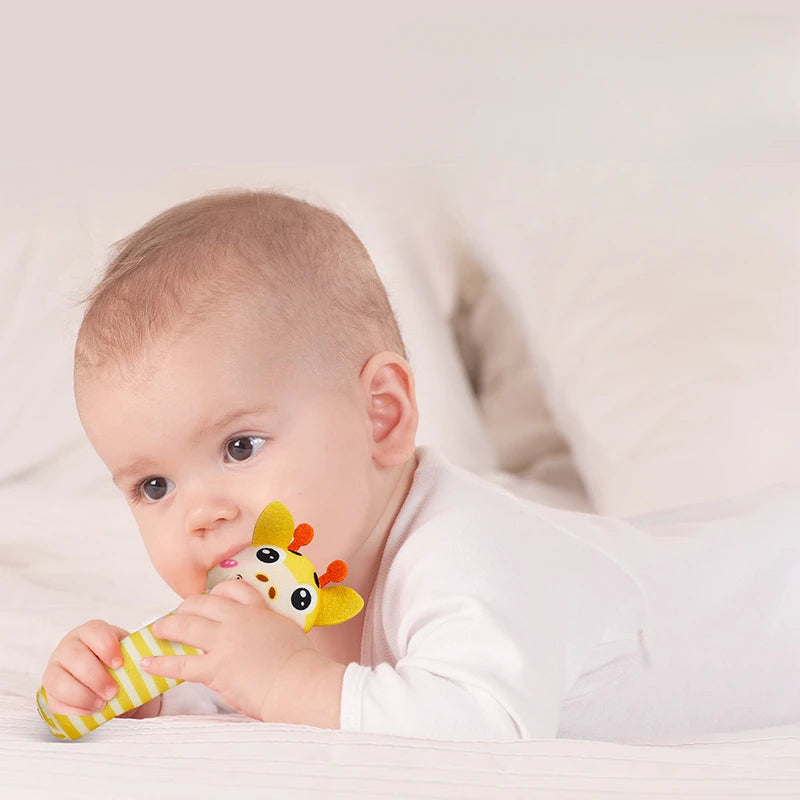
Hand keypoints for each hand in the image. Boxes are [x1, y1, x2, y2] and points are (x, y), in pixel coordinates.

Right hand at [42, 619, 129, 715]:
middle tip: (113, 691)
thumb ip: (135, 655)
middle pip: (75, 657)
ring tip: (103, 704)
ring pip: (59, 682)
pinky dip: (75, 711)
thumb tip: (149, 662)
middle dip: (96, 676)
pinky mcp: (50, 694)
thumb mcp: (129, 655)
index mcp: (90, 632)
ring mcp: (55, 670)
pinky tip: (92, 713)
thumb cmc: (120, 665)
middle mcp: (68, 648)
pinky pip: (56, 703)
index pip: (94, 631)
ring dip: (83, 695)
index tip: (120, 664)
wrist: (110, 684)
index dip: (106, 646)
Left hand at [143, 580, 338, 723]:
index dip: (217, 592)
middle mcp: (238, 620)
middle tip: (177, 615)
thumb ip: (270, 626)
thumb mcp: (288, 630)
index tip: (209, 598)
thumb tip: (263, 634)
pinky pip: (180, 663)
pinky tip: (148, 664)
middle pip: (202, 603)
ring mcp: (224, 642)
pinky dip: (161, 663)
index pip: (234, 588)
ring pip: (186, 627)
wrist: (299, 682)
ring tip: (157, 631)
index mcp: (259, 610)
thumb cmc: (301, 663)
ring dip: (167, 627)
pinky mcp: (215, 668)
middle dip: (186, 608)